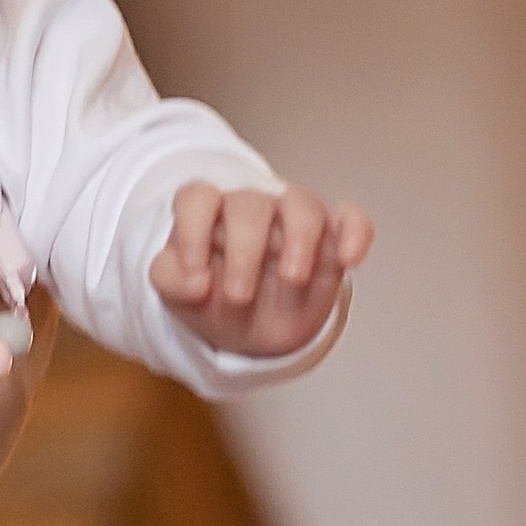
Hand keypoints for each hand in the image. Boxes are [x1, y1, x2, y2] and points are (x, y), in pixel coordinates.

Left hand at [150, 180, 371, 361]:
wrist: (252, 328)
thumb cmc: (213, 298)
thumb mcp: (179, 295)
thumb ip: (170, 279)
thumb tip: (196, 281)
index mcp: (208, 214)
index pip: (198, 198)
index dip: (192, 232)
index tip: (195, 276)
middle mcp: (252, 208)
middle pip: (248, 203)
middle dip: (244, 250)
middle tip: (239, 296)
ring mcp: (293, 220)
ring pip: (301, 202)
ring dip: (299, 239)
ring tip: (293, 278)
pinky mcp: (331, 238)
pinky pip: (350, 219)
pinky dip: (355, 232)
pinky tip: (349, 258)